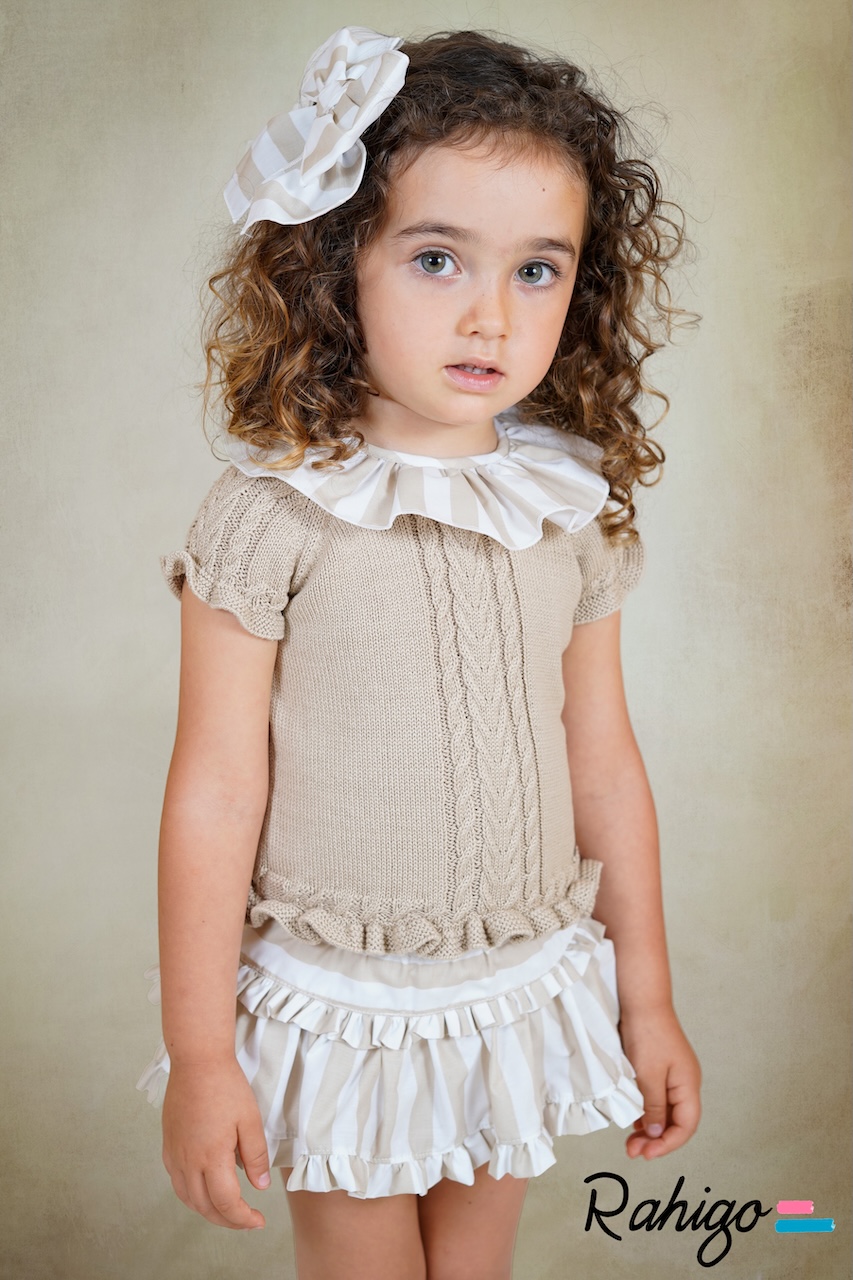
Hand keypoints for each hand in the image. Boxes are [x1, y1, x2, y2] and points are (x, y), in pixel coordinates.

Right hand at [161, 1056, 271, 1229]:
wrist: (197, 1061)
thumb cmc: (226, 1086)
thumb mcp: (251, 1120)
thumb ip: (255, 1156)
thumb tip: (260, 1186)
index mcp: (211, 1157)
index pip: (226, 1203)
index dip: (243, 1218)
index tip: (258, 1220)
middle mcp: (187, 1161)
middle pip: (205, 1207)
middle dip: (228, 1220)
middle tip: (248, 1220)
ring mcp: (174, 1154)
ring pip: (188, 1198)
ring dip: (208, 1210)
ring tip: (229, 1209)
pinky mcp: (168, 1145)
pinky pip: (177, 1182)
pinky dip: (192, 1195)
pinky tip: (205, 1188)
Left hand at [618, 1005, 701, 1160]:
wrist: (641, 1000)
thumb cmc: (647, 1034)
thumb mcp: (648, 1075)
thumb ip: (653, 1107)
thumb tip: (655, 1134)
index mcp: (688, 1085)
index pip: (686, 1126)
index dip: (668, 1144)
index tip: (646, 1153)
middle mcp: (685, 1083)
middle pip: (676, 1121)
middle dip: (656, 1140)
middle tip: (633, 1151)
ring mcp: (673, 1075)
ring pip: (665, 1112)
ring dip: (649, 1128)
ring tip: (630, 1142)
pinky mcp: (660, 1068)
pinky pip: (657, 1098)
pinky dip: (645, 1112)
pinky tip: (632, 1120)